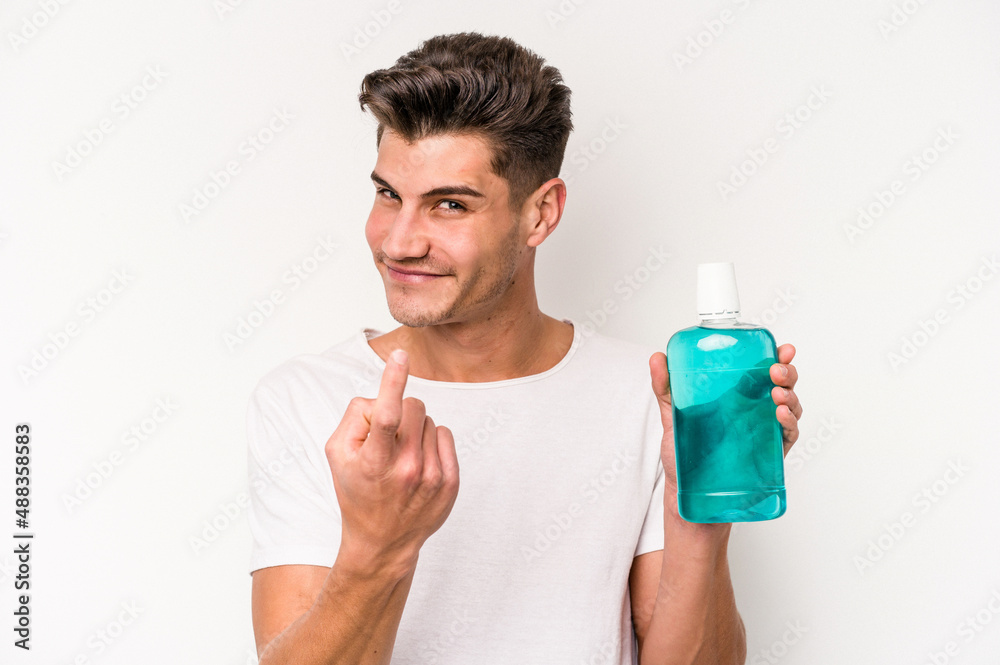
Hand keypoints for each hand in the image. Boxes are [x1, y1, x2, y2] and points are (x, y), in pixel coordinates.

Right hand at [325, 349, 459, 576]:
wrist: (383, 541)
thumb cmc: (357, 491)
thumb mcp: (338, 455)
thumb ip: (355, 418)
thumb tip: (384, 398)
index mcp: (374, 462)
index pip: (385, 415)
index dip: (393, 381)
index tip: (400, 355)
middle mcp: (406, 469)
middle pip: (412, 406)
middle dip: (398, 410)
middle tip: (386, 439)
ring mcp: (432, 477)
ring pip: (428, 420)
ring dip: (414, 429)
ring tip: (401, 456)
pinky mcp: (450, 482)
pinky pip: (444, 434)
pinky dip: (430, 441)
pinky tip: (418, 462)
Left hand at [649, 343, 802, 524]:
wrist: (686, 495)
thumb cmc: (683, 456)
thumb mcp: (673, 416)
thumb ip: (665, 387)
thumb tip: (657, 357)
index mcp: (737, 397)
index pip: (762, 370)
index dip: (777, 357)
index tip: (782, 348)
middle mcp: (754, 411)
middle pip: (782, 384)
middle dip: (786, 372)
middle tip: (775, 370)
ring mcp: (764, 431)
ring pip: (790, 407)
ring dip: (790, 396)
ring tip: (777, 393)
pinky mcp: (769, 454)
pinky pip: (787, 435)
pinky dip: (789, 423)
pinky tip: (780, 415)